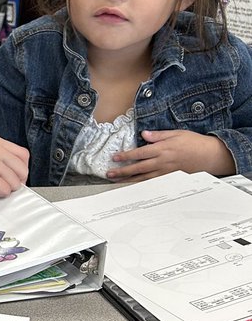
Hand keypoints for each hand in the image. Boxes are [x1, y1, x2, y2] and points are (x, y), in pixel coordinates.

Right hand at [0, 136, 29, 196]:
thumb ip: (1, 156)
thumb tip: (20, 173)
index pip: (23, 155)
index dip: (21, 169)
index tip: (14, 176)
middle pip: (22, 170)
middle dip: (15, 181)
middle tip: (3, 184)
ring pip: (15, 183)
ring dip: (4, 188)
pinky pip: (5, 191)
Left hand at [108, 129, 234, 180]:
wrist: (209, 155)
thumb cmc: (193, 143)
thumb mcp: (176, 133)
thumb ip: (158, 135)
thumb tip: (144, 134)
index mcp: (162, 149)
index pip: (139, 153)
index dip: (126, 156)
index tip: (115, 158)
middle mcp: (162, 162)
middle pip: (138, 168)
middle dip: (122, 171)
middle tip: (110, 174)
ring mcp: (166, 172)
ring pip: (144, 178)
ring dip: (129, 180)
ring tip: (117, 181)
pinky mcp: (169, 178)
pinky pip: (153, 182)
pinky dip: (142, 185)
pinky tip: (134, 186)